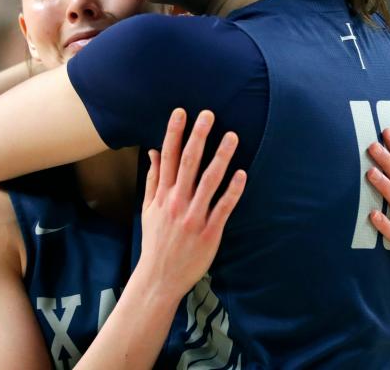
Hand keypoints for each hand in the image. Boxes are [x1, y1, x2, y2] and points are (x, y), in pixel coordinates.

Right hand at [137, 109, 246, 298]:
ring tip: (232, 136)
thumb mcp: (148, 209)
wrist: (159, 277)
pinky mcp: (209, 232)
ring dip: (220, 157)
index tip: (181, 112)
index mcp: (162, 195)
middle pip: (188, 163)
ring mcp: (193, 216)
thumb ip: (153, 179)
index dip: (174, 133)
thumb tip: (153, 151)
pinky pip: (223, 207)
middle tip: (208, 114)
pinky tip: (241, 173)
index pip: (168, 157)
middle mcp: (176, 202)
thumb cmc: (155, 241)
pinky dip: (232, 190)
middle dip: (198, 136)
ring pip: (208, 181)